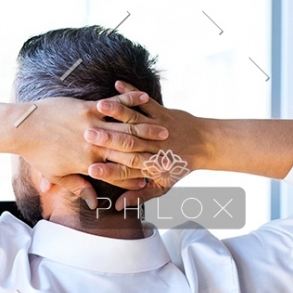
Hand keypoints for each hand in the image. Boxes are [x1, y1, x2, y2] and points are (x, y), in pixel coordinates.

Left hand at [14, 90, 170, 207]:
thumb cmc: (38, 152)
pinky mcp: (88, 107)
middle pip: (129, 151)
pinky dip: (130, 99)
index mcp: (88, 163)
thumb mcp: (57, 174)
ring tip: (165, 130)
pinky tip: (144, 97)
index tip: (153, 180)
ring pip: (126, 127)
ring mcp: (92, 124)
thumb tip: (93, 201)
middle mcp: (95, 145)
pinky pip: (114, 104)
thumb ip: (78, 187)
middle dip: (151, 153)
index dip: (137, 177)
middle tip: (169, 155)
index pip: (119, 174)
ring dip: (147, 128)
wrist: (24, 127)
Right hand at [83, 81, 212, 209]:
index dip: (110, 171)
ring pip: (135, 120)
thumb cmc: (180, 166)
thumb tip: (119, 207)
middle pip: (128, 144)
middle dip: (107, 139)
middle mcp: (153, 146)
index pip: (127, 170)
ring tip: (99, 107)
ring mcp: (157, 127)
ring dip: (117, 112)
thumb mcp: (162, 186)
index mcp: (152, 166)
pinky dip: (132, 93)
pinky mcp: (162, 112)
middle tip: (86, 136)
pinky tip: (117, 84)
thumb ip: (139, 196)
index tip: (92, 170)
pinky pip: (145, 102)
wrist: (206, 144)